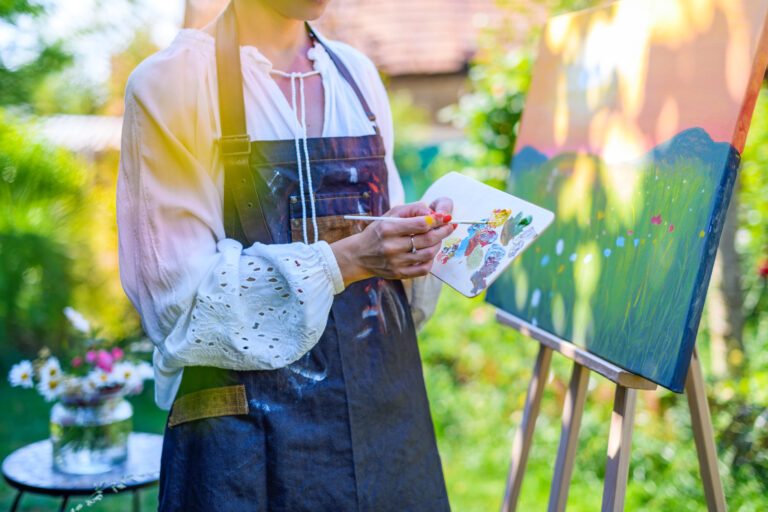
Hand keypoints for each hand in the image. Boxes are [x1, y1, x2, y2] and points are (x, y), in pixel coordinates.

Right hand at [331, 199, 455, 285]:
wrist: (359, 255)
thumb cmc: (378, 231)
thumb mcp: (390, 214)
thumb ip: (413, 209)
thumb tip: (434, 213)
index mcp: (388, 228)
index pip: (421, 223)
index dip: (437, 219)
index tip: (446, 217)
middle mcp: (391, 246)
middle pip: (427, 239)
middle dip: (443, 231)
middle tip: (449, 227)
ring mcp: (395, 262)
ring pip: (428, 253)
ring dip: (438, 245)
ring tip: (438, 239)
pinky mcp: (399, 273)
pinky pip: (423, 269)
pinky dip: (431, 260)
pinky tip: (429, 253)